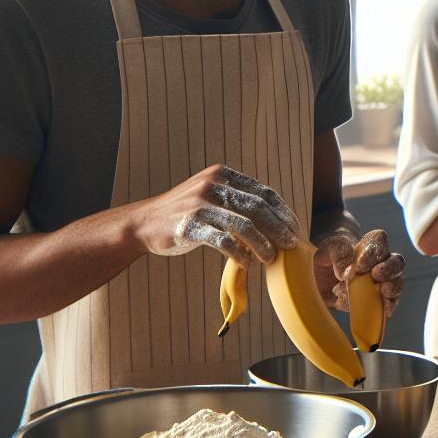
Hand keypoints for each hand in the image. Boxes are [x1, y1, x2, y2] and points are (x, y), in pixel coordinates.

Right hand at [132, 164, 299, 267]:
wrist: (143, 223)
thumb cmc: (185, 212)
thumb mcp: (210, 194)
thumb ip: (237, 199)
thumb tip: (276, 219)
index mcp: (221, 174)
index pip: (263, 192)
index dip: (283, 212)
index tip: (294, 229)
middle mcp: (212, 185)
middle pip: (258, 208)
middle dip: (279, 229)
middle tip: (290, 245)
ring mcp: (200, 204)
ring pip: (244, 225)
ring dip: (263, 244)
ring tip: (271, 258)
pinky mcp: (189, 225)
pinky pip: (224, 241)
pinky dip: (239, 254)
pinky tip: (246, 263)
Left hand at [316, 229, 407, 313]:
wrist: (321, 282)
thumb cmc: (327, 261)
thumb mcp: (325, 251)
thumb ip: (338, 253)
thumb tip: (347, 272)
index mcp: (368, 245)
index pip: (379, 240)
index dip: (373, 252)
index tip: (359, 265)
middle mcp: (381, 262)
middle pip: (397, 261)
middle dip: (389, 268)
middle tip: (375, 274)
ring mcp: (382, 283)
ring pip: (397, 283)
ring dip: (392, 287)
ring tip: (382, 291)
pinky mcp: (380, 300)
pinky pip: (390, 303)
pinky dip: (387, 306)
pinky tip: (381, 310)